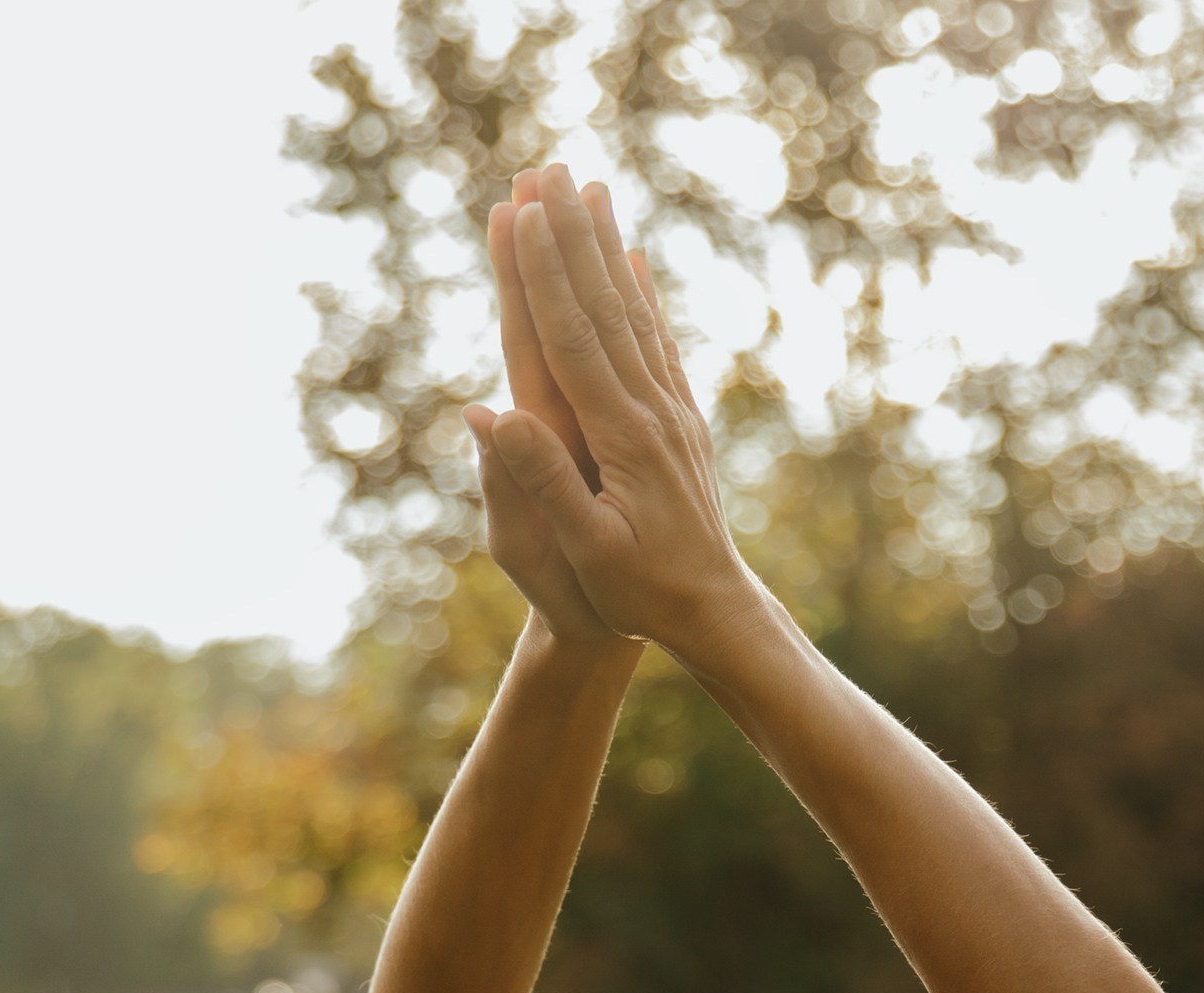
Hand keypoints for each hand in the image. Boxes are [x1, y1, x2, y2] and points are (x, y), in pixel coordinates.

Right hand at [463, 163, 766, 666]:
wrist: (714, 613)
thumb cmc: (639, 596)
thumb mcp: (586, 552)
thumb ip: (542, 482)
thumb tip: (488, 413)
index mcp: (620, 438)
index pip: (572, 339)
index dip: (543, 273)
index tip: (522, 211)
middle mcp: (649, 410)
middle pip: (602, 306)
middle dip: (572, 235)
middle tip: (548, 168)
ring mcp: (669, 411)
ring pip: (632, 312)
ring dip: (605, 247)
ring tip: (589, 186)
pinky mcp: (679, 421)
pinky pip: (657, 342)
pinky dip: (641, 294)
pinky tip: (632, 258)